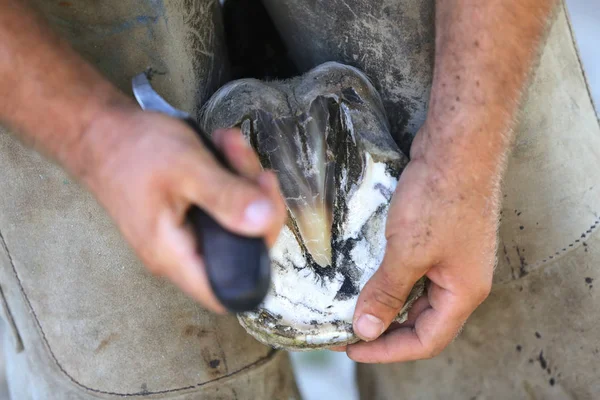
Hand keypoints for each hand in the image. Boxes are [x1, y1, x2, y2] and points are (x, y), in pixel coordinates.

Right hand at [78, 106, 285, 312]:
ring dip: (244, 181)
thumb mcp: (187, 168)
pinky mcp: (189, 214)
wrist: (99, 131)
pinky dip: (231, 177)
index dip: (260, 258)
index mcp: (174, 256)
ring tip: (230, 146)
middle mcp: (180, 253)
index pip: (231, 289)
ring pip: (236, 221)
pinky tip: (224, 150)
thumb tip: (264, 221)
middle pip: (242, 247)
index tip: (265, 211)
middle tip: (251, 167)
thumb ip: (226, 197)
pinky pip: (223, 205)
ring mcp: (185, 234)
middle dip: (257, 202)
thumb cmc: (133, 150)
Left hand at [343, 123, 497, 361]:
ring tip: (352, 308)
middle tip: (346, 331)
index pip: (426, 341)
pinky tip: (367, 277)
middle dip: (384, 330)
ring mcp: (453, 258)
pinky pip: (414, 271)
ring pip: (417, 296)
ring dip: (387, 304)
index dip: (388, 350)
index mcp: (463, 292)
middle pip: (422, 321)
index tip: (351, 348)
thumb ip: (387, 292)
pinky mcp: (441, 238)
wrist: (458, 146)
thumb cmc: (439, 199)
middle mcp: (462, 280)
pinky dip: (391, 280)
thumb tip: (367, 329)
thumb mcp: (408, 252)